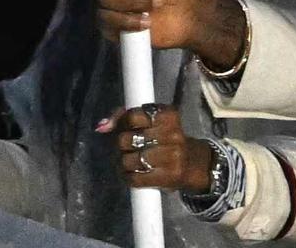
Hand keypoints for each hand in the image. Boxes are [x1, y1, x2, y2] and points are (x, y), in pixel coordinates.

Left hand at [98, 106, 217, 195]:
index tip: (126, 128)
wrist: (194, 164)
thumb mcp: (153, 122)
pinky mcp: (168, 177)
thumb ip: (125, 117)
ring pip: (128, 160)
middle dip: (121, 144)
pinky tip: (133, 173)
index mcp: (168, 115)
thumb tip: (101, 126)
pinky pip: (134, 178)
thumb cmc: (168, 139)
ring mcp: (171, 157)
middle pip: (126, 139)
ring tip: (129, 161)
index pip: (133, 116)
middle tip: (126, 147)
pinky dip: (127, 177)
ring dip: (123, 162)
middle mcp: (172, 134)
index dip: (123, 123)